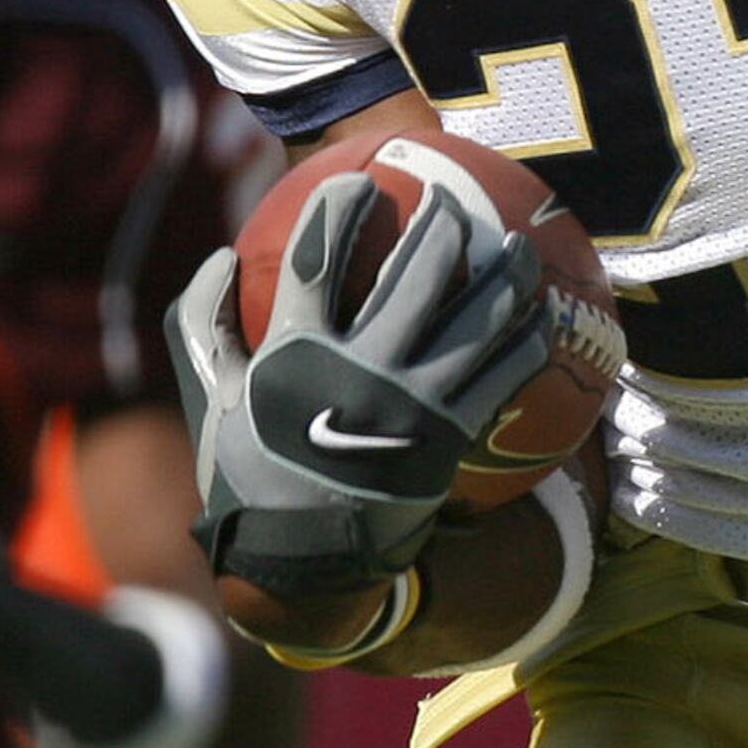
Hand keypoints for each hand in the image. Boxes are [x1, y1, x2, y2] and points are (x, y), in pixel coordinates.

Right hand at [161, 174, 547, 605]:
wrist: (301, 565)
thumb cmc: (252, 473)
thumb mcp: (211, 400)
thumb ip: (203, 325)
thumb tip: (219, 253)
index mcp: (295, 359)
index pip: (318, 263)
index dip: (340, 211)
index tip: (358, 182)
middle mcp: (358, 375)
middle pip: (414, 277)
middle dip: (439, 224)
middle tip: (451, 198)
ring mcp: (410, 407)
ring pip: (474, 320)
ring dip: (503, 274)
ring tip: (517, 245)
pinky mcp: (449, 439)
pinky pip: (502, 376)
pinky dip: (527, 339)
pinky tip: (545, 315)